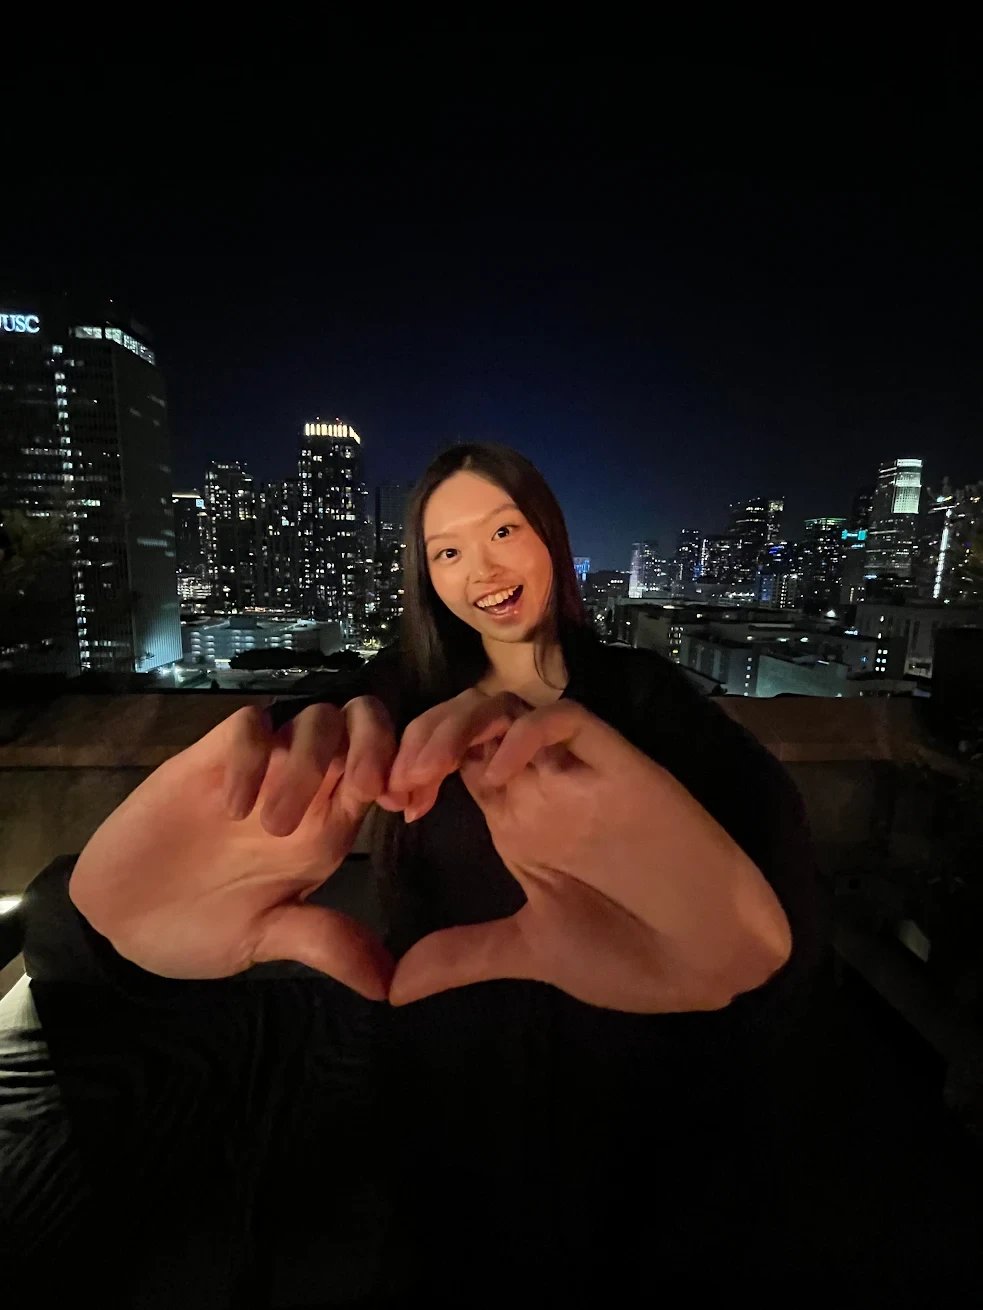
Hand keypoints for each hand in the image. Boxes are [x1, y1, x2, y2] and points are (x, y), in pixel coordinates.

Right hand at [69, 697, 399, 999]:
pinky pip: (247, 725)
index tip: (399, 805)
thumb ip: (324, 943)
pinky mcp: (209, 758)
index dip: (405, 772)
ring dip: (307, 763)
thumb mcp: (266, 939)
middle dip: (374, 741)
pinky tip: (230, 805)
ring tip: (271, 824)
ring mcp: (258, 769)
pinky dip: (250, 756)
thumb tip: (388, 986)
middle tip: (357, 788)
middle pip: (361, 724)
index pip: (386, 771)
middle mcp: (303, 789)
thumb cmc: (198, 926)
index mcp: (328, 827)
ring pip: (313, 718)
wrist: (118, 920)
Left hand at [387, 695, 791, 1011]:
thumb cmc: (632, 955)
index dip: (410, 767)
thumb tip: (393, 987)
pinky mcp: (621, 768)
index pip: (452, 762)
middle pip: (469, 725)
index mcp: (518, 820)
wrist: (712, 963)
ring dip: (457, 727)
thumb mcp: (532, 953)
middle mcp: (541, 788)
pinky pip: (569, 722)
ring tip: (425, 770)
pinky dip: (527, 733)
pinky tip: (496, 771)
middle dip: (420, 739)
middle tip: (392, 783)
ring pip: (509, 710)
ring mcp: (578, 775)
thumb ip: (466, 956)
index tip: (384, 803)